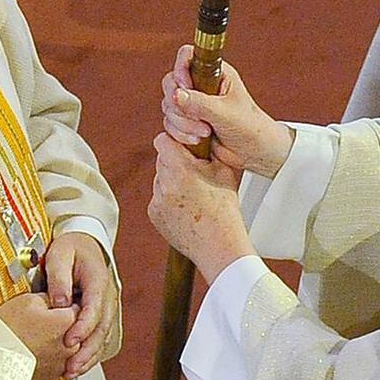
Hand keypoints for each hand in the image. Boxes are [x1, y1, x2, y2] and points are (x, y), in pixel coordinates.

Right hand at [0, 290, 76, 379]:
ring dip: (57, 343)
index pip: (80, 307)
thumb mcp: (28, 300)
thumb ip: (51, 297)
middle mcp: (71, 346)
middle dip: (64, 325)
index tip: (58, 304)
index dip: (67, 303)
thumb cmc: (6, 331)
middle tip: (43, 321)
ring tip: (34, 337)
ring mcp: (62, 365)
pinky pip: (57, 364)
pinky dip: (49, 358)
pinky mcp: (52, 378)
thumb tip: (57, 299)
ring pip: (68, 349)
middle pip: (77, 330)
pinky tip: (33, 351)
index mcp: (68, 323)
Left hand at [44, 231, 119, 378]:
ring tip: (71, 373)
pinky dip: (89, 355)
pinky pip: (99, 339)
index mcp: (98, 282)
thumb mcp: (60, 254)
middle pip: (102, 330)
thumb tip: (59, 301)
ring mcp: (106, 309)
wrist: (84, 244)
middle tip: (70, 367)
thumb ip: (59, 277)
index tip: (70, 341)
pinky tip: (77, 367)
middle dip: (87, 351)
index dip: (83, 327)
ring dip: (89, 358)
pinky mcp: (100, 317)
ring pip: (102, 338)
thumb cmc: (71, 249)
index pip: (94, 309)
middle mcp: (107, 299)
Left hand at [147, 132, 252, 283]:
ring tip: (193, 195)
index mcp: (181, 169)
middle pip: (161, 159)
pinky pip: (158, 197)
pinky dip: (169, 199)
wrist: (219, 246)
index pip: (162, 140)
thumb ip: (207, 148)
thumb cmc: (226, 209)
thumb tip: (198, 133)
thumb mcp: (224, 171)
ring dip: (172, 181)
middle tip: (193, 173)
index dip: (173, 141)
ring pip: (160, 179)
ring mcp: (157, 201)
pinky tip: (187, 209)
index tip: (183, 146)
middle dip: (175, 162)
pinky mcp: (154, 214)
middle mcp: (164, 184)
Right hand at [161, 46, 293, 178]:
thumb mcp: (226, 113)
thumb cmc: (249, 127)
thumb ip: (201, 103)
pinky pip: (170, 123)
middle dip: (180, 105)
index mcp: (215, 72)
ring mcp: (192, 103)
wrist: (253, 152)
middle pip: (171, 83)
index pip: (187, 56)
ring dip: (182, 123)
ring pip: (169, 106)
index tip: (185, 88)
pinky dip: (180, 133)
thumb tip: (177, 95)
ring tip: (205, 132)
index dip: (180, 70)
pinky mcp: (186, 121)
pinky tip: (198, 140)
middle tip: (198, 118)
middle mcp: (200, 84)